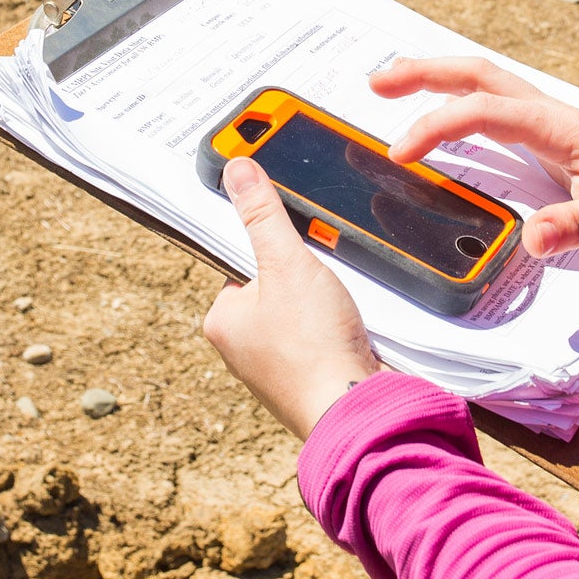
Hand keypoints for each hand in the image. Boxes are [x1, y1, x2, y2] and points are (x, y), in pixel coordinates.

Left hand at [203, 158, 379, 438]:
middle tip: (324, 281)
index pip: (243, 261)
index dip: (274, 247)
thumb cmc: (312, 345)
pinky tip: (352, 330)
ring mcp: (277, 368)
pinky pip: (324, 338)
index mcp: (222, 320)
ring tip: (339, 308)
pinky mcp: (310, 380)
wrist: (356, 411)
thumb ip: (263, 214)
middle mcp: (242, 348)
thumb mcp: (286, 262)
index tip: (298, 245)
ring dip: (326, 302)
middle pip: (277, 285)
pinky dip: (340, 329)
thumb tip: (236, 167)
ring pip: (303, 312)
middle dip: (305, 277)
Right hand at [375, 57, 578, 259]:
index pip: (486, 111)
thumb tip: (529, 238)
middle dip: (424, 72)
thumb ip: (576, 227)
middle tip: (374, 83)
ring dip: (438, 78)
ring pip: (486, 83)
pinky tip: (443, 117)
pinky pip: (495, 107)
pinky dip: (459, 100)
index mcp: (560, 127)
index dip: (438, 125)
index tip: (400, 154)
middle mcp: (551, 114)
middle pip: (478, 74)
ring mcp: (550, 123)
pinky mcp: (552, 138)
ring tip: (390, 84)